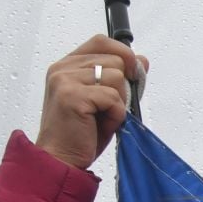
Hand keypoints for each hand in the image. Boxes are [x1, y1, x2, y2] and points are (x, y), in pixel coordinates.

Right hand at [35, 36, 146, 171]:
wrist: (60, 159)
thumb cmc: (80, 133)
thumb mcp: (104, 101)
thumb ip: (120, 78)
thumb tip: (142, 60)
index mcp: (67, 65)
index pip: (102, 42)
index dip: (123, 53)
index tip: (132, 72)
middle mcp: (62, 69)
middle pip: (115, 60)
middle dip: (123, 87)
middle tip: (107, 109)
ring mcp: (65, 80)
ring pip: (116, 78)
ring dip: (118, 103)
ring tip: (100, 118)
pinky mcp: (72, 96)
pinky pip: (113, 98)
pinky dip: (115, 115)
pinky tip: (99, 125)